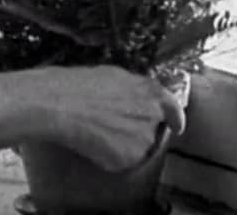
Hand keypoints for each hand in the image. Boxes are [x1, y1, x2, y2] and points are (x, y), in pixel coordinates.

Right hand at [34, 65, 185, 171]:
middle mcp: (153, 116)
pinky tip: (93, 142)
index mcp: (152, 92)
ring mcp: (142, 140)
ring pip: (138, 148)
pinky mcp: (128, 159)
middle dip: (139, 129)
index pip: (174, 109)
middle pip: (153, 129)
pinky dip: (110, 157)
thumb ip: (136, 89)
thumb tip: (138, 97)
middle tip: (113, 124)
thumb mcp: (115, 76)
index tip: (176, 125)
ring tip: (98, 131)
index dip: (175, 118)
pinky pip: (122, 161)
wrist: (61, 104)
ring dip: (124, 144)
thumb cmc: (79, 85)